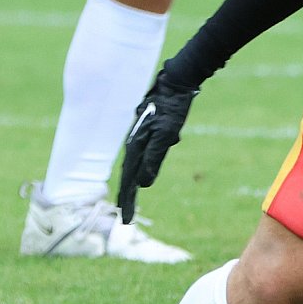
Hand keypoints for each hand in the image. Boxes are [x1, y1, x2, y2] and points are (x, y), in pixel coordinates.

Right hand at [117, 72, 199, 223]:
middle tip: (126, 219)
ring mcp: (140, 137)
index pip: (129, 179)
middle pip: (129, 175)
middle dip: (127, 197)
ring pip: (135, 166)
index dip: (127, 200)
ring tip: (131, 203)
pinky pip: (144, 155)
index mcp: (135, 146)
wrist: (176, 84)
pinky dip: (142, 169)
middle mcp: (134, 143)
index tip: (126, 219)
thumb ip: (154, 158)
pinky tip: (144, 175)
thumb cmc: (172, 108)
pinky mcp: (149, 132)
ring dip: (133, 185)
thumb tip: (144, 183)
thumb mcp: (165, 134)